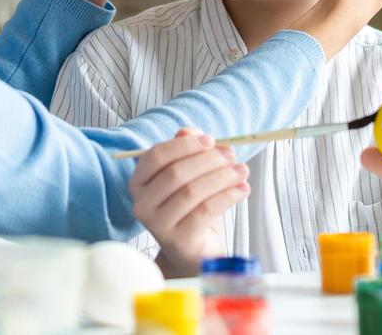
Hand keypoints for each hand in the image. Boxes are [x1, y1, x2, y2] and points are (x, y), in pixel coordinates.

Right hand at [128, 128, 247, 277]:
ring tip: (242, 171)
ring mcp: (157, 225)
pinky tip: (243, 189)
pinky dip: (228, 196)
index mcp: (138, 181)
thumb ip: (186, 151)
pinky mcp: (178, 240)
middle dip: (208, 160)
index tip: (211, 140)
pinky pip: (205, 211)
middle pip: (176, 173)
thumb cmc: (188, 206)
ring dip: (222, 177)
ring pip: (192, 191)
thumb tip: (191, 132)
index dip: (185, 145)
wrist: (192, 250)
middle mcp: (141, 203)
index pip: (157, 156)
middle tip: (232, 156)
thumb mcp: (187, 176)